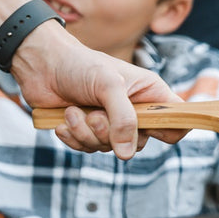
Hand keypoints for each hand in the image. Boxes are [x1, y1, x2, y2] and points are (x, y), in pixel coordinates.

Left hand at [11, 21, 185, 158]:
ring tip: (74, 112)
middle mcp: (134, 110)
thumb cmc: (79, 64)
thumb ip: (123, 119)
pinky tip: (64, 119)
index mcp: (150, 94)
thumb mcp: (108, 85)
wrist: (41, 64)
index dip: (168, 129)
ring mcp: (111, 122)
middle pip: (138, 144)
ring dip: (86, 133)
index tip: (144, 127)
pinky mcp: (88, 131)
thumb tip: (126, 153)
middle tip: (94, 114)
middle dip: (110, 133)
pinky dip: (73, 137)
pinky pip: (87, 149)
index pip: (177, 121)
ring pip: (110, 149)